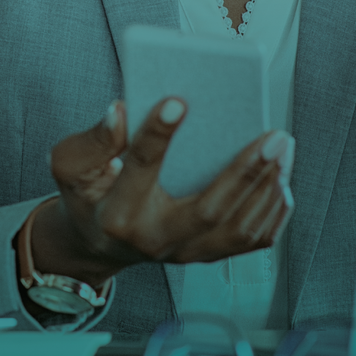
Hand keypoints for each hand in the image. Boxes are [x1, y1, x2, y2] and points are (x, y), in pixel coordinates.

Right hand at [29, 99, 292, 288]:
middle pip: (209, 211)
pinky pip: (252, 241)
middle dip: (246, 172)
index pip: (140, 169)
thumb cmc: (89, 194)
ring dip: (268, 187)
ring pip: (238, 228)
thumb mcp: (71, 165)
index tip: (178, 101)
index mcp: (118, 213)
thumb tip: (119, 111)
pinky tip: (282, 178)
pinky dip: (273, 210)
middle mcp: (155, 240)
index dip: (157, 135)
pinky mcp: (207, 254)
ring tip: (283, 147)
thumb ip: (93, 141)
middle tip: (273, 135)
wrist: (99, 242)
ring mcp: (185, 253)